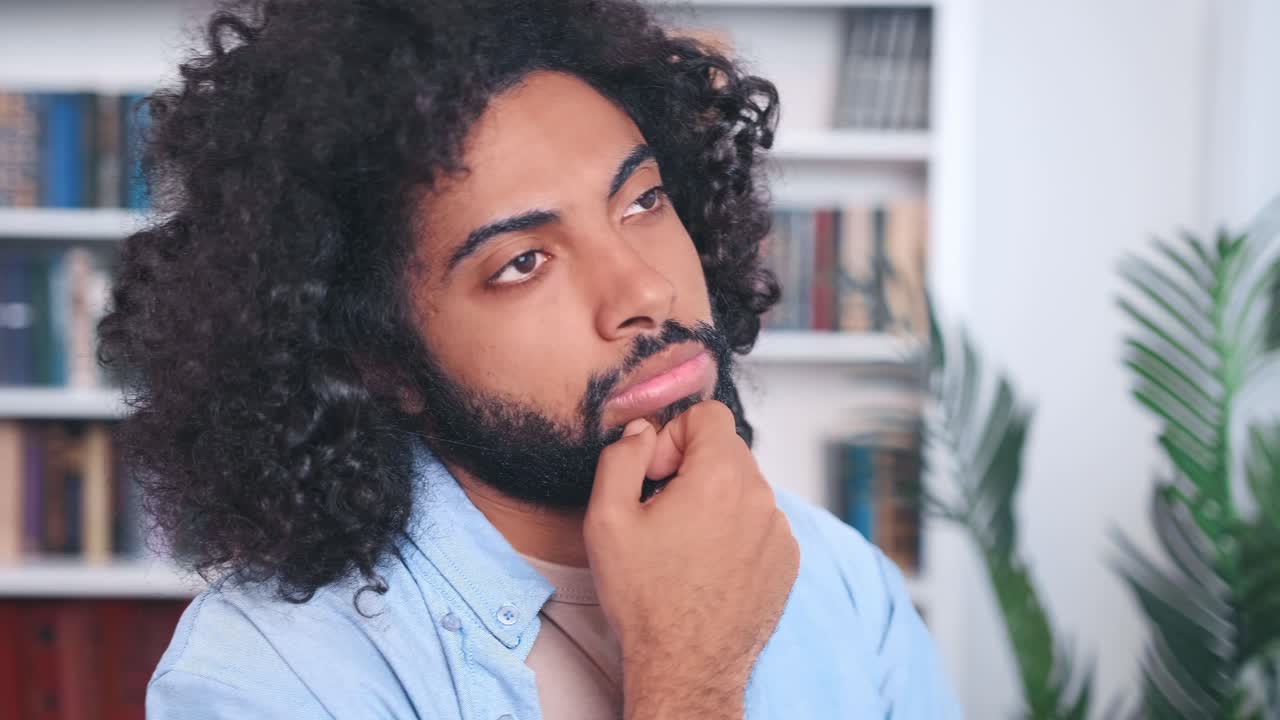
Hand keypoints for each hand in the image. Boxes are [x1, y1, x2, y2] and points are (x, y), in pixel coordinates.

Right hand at [584, 400, 799, 719]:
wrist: (687, 667)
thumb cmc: (647, 600)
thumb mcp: (607, 519)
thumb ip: (621, 457)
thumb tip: (642, 432)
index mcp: (721, 477)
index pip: (709, 414)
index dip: (673, 436)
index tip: (656, 475)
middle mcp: (761, 497)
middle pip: (727, 449)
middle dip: (692, 467)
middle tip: (663, 510)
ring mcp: (779, 531)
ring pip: (744, 487)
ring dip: (714, 500)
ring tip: (684, 545)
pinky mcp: (787, 560)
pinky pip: (760, 522)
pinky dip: (735, 531)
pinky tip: (707, 565)